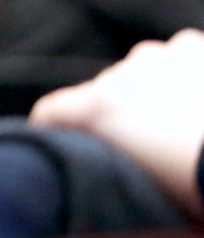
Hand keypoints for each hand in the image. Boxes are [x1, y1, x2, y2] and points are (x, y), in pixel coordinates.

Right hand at [30, 28, 203, 219]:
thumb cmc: (195, 184)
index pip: (53, 112)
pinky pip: (180, 55)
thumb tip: (115, 169)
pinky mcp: (195, 49)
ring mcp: (160, 57)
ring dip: (151, 86)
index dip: (49, 127)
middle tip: (144, 142)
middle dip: (117, 111)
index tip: (54, 141)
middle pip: (104, 90)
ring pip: (142, 67)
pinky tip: (200, 95)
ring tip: (178, 117)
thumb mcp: (144, 187)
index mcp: (99, 107)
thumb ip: (117, 165)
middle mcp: (121, 73)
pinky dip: (185, 70)